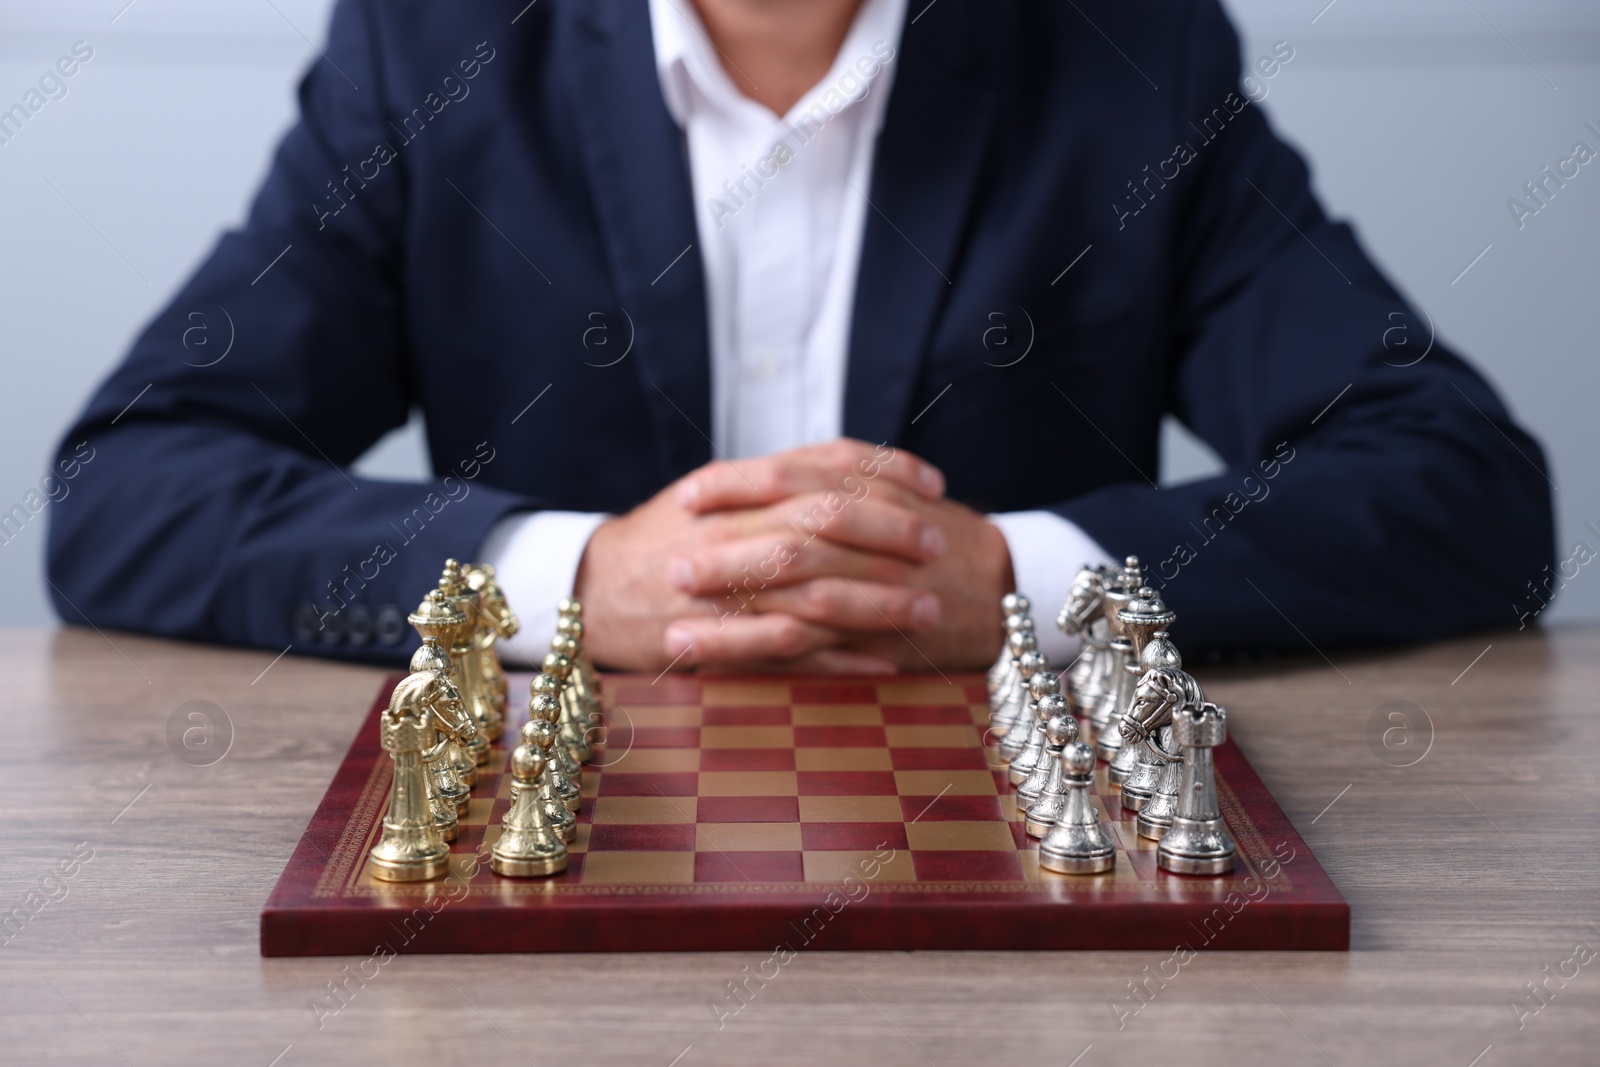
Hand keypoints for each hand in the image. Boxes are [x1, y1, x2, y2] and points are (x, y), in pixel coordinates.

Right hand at [572, 440, 951, 671]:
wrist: (586, 594)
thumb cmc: (658, 541)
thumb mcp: (712, 494)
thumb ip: (775, 481)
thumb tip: (851, 468)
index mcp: (736, 491)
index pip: (823, 467)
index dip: (886, 471)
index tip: (934, 484)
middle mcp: (731, 534)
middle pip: (826, 523)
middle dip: (891, 532)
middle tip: (940, 543)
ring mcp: (723, 592)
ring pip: (813, 591)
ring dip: (877, 600)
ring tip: (927, 608)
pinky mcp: (716, 644)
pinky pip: (787, 654)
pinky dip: (839, 659)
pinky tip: (885, 661)